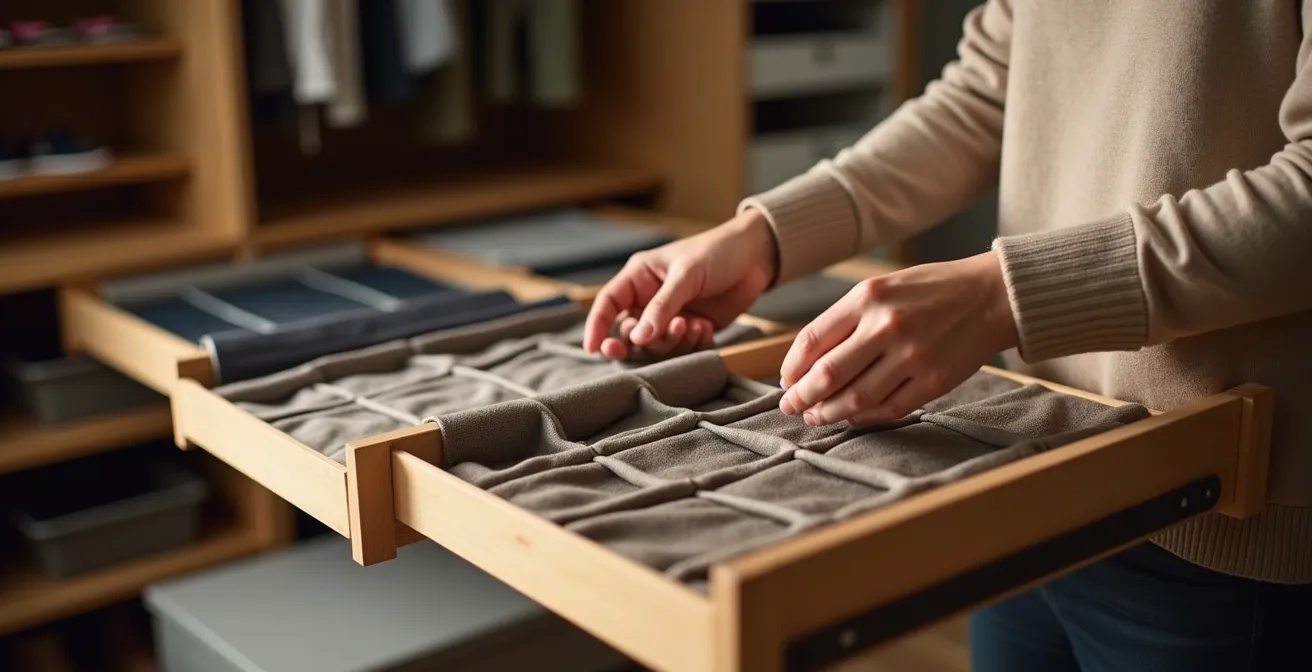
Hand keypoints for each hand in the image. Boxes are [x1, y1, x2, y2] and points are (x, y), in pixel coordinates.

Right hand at [584, 209, 778, 359]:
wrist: (757, 256)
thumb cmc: (717, 252)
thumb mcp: (686, 275)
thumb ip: (662, 307)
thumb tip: (638, 338)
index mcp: (639, 278)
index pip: (608, 305)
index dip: (597, 327)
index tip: (594, 349)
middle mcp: (650, 299)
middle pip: (630, 333)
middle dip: (643, 340)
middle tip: (652, 341)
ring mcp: (671, 316)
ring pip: (657, 345)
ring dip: (672, 342)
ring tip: (692, 325)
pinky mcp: (692, 328)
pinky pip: (684, 349)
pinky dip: (693, 344)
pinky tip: (705, 327)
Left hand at [778, 251, 1018, 425]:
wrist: (992, 296)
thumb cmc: (930, 290)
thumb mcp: (883, 288)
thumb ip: (846, 319)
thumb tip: (806, 362)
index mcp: (868, 297)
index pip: (812, 340)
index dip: (792, 367)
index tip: (786, 380)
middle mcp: (887, 326)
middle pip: (828, 374)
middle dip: (802, 396)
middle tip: (790, 407)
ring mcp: (912, 356)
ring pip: (856, 398)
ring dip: (829, 412)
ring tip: (816, 416)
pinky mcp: (934, 381)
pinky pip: (889, 408)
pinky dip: (864, 417)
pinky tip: (851, 416)